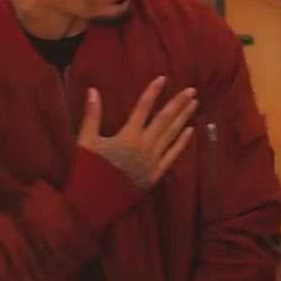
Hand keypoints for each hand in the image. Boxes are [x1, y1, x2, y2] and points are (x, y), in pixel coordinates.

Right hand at [77, 76, 197, 189]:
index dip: (153, 92)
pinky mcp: (156, 174)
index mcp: (128, 135)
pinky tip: (191, 131)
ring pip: (172, 134)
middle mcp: (144, 145)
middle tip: (192, 90)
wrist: (95, 201)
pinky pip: (173, 155)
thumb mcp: (86, 141)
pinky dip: (182, 143)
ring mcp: (153, 160)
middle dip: (178, 103)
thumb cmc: (88, 169)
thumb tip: (92, 91)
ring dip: (183, 118)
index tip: (163, 79)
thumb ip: (92, 115)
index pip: (143, 108)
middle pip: (164, 120)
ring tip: (194, 104)